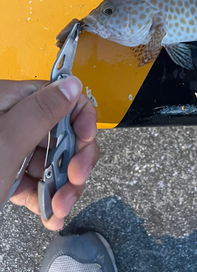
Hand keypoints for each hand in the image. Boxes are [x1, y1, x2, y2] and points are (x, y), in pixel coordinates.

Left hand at [0, 76, 98, 230]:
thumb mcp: (5, 144)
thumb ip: (41, 111)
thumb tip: (72, 84)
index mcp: (6, 101)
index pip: (57, 94)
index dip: (79, 115)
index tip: (86, 139)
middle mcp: (7, 121)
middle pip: (59, 130)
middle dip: (74, 157)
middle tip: (76, 179)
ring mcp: (6, 149)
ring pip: (50, 158)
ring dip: (64, 184)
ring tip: (61, 208)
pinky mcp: (3, 174)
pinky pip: (34, 179)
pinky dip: (47, 197)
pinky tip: (52, 214)